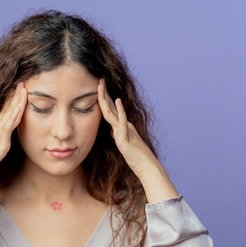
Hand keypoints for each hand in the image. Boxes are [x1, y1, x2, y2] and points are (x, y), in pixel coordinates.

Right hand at [0, 84, 26, 187]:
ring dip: (17, 101)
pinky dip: (12, 117)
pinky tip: (18, 108)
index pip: (5, 110)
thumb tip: (2, 139)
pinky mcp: (0, 142)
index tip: (18, 88)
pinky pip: (7, 128)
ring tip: (23, 89)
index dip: (11, 99)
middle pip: (8, 108)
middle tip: (22, 82)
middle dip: (16, 95)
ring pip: (10, 114)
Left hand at [97, 79, 178, 201]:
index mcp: (122, 126)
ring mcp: (125, 130)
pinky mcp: (126, 138)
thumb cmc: (136, 158)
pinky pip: (122, 122)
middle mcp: (124, 125)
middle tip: (99, 80)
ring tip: (102, 86)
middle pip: (111, 107)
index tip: (99, 87)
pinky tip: (118, 101)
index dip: (105, 99)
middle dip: (104, 94)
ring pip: (112, 112)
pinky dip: (120, 111)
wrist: (147, 166)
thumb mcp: (124, 144)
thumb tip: (112, 130)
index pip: (111, 110)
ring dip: (106, 98)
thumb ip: (119, 135)